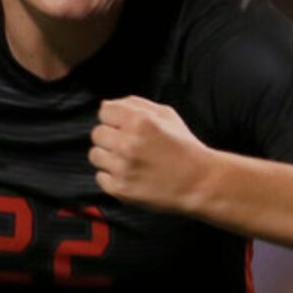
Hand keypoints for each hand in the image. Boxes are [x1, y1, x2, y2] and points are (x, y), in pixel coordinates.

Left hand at [89, 97, 215, 213]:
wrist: (198, 181)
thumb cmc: (184, 147)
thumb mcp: (167, 115)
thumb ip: (135, 104)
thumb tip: (106, 104)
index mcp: (140, 121)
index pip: (104, 112)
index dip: (112, 118)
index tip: (121, 125)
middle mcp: (128, 143)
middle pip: (96, 134)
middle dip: (110, 137)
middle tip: (126, 144)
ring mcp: (122, 167)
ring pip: (94, 155)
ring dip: (108, 157)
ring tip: (127, 160)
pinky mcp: (119, 188)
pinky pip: (100, 177)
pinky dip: (111, 176)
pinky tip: (129, 174)